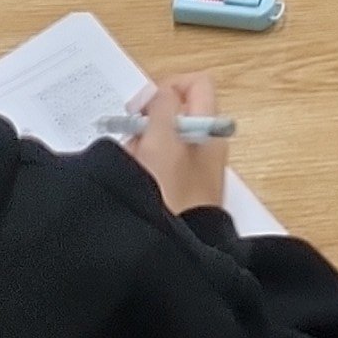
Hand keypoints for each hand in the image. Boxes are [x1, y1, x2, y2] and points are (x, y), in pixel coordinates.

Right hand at [124, 71, 227, 214]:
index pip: (195, 85)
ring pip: (159, 144)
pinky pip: (154, 171)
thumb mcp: (163, 139)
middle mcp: (206, 147)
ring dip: (139, 150)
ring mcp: (192, 173)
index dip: (167, 88)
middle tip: (130, 142)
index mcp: (209, 127)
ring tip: (128, 170)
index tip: (142, 109)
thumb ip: (163, 105)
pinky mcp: (178, 196)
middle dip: (146, 125)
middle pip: (174, 115)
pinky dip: (139, 172)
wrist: (174, 252)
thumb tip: (161, 95)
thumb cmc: (173, 194)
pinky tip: (130, 186)